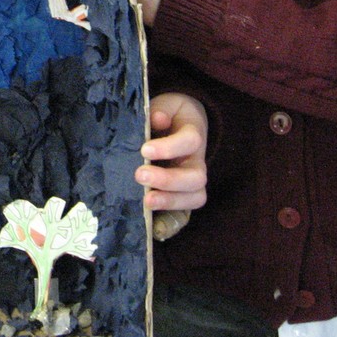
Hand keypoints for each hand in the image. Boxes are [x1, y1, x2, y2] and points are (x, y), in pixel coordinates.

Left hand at [137, 92, 206, 224]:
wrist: (174, 123)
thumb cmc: (165, 115)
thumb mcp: (163, 106)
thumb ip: (159, 111)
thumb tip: (158, 118)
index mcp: (192, 136)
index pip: (190, 141)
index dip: (170, 147)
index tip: (145, 150)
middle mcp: (196, 162)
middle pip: (196, 178)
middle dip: (169, 180)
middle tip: (140, 176)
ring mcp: (191, 182)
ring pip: (194, 198)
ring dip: (170, 201)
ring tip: (146, 200)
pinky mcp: (180, 197)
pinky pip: (184, 215)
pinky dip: (171, 224)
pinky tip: (154, 229)